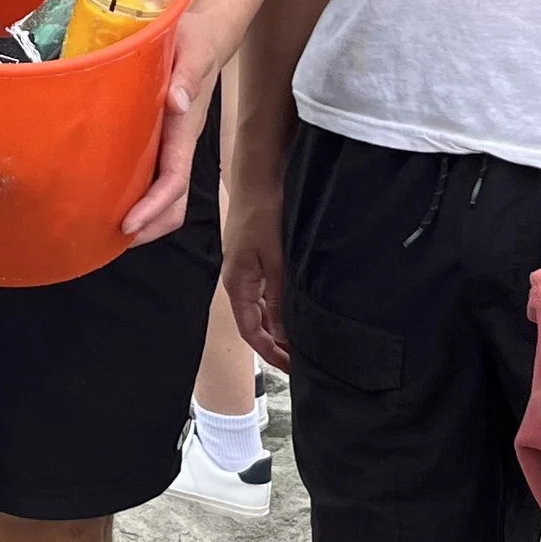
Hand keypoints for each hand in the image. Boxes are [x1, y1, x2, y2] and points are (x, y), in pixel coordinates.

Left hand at [120, 4, 220, 244]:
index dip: (153, 208)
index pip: (174, 181)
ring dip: (141, 216)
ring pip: (162, 193)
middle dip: (149, 227)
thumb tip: (178, 102)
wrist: (205, 28)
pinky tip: (104, 194)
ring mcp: (169, 142)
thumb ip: (188, 74)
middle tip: (109, 240)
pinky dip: (133, 193)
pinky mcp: (157, 135)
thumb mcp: (192, 49)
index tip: (128, 225)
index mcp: (185, 130)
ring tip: (103, 229)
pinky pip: (149, 173)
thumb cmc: (195, 38)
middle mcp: (178, 143)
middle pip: (173, 202)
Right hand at [222, 176, 291, 368]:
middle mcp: (239, 279)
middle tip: (303, 360)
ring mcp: (246, 268)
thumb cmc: (263, 209)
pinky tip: (297, 308)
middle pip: (254, 323)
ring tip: (303, 339)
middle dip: (276, 344)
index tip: (292, 368)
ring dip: (279, 326)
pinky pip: (265, 292)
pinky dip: (280, 306)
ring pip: (261, 308)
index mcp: (237, 283)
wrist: (258, 173)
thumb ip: (278, 296)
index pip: (250, 331)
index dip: (270, 353)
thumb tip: (282, 333)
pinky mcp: (256, 256)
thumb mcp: (275, 258)